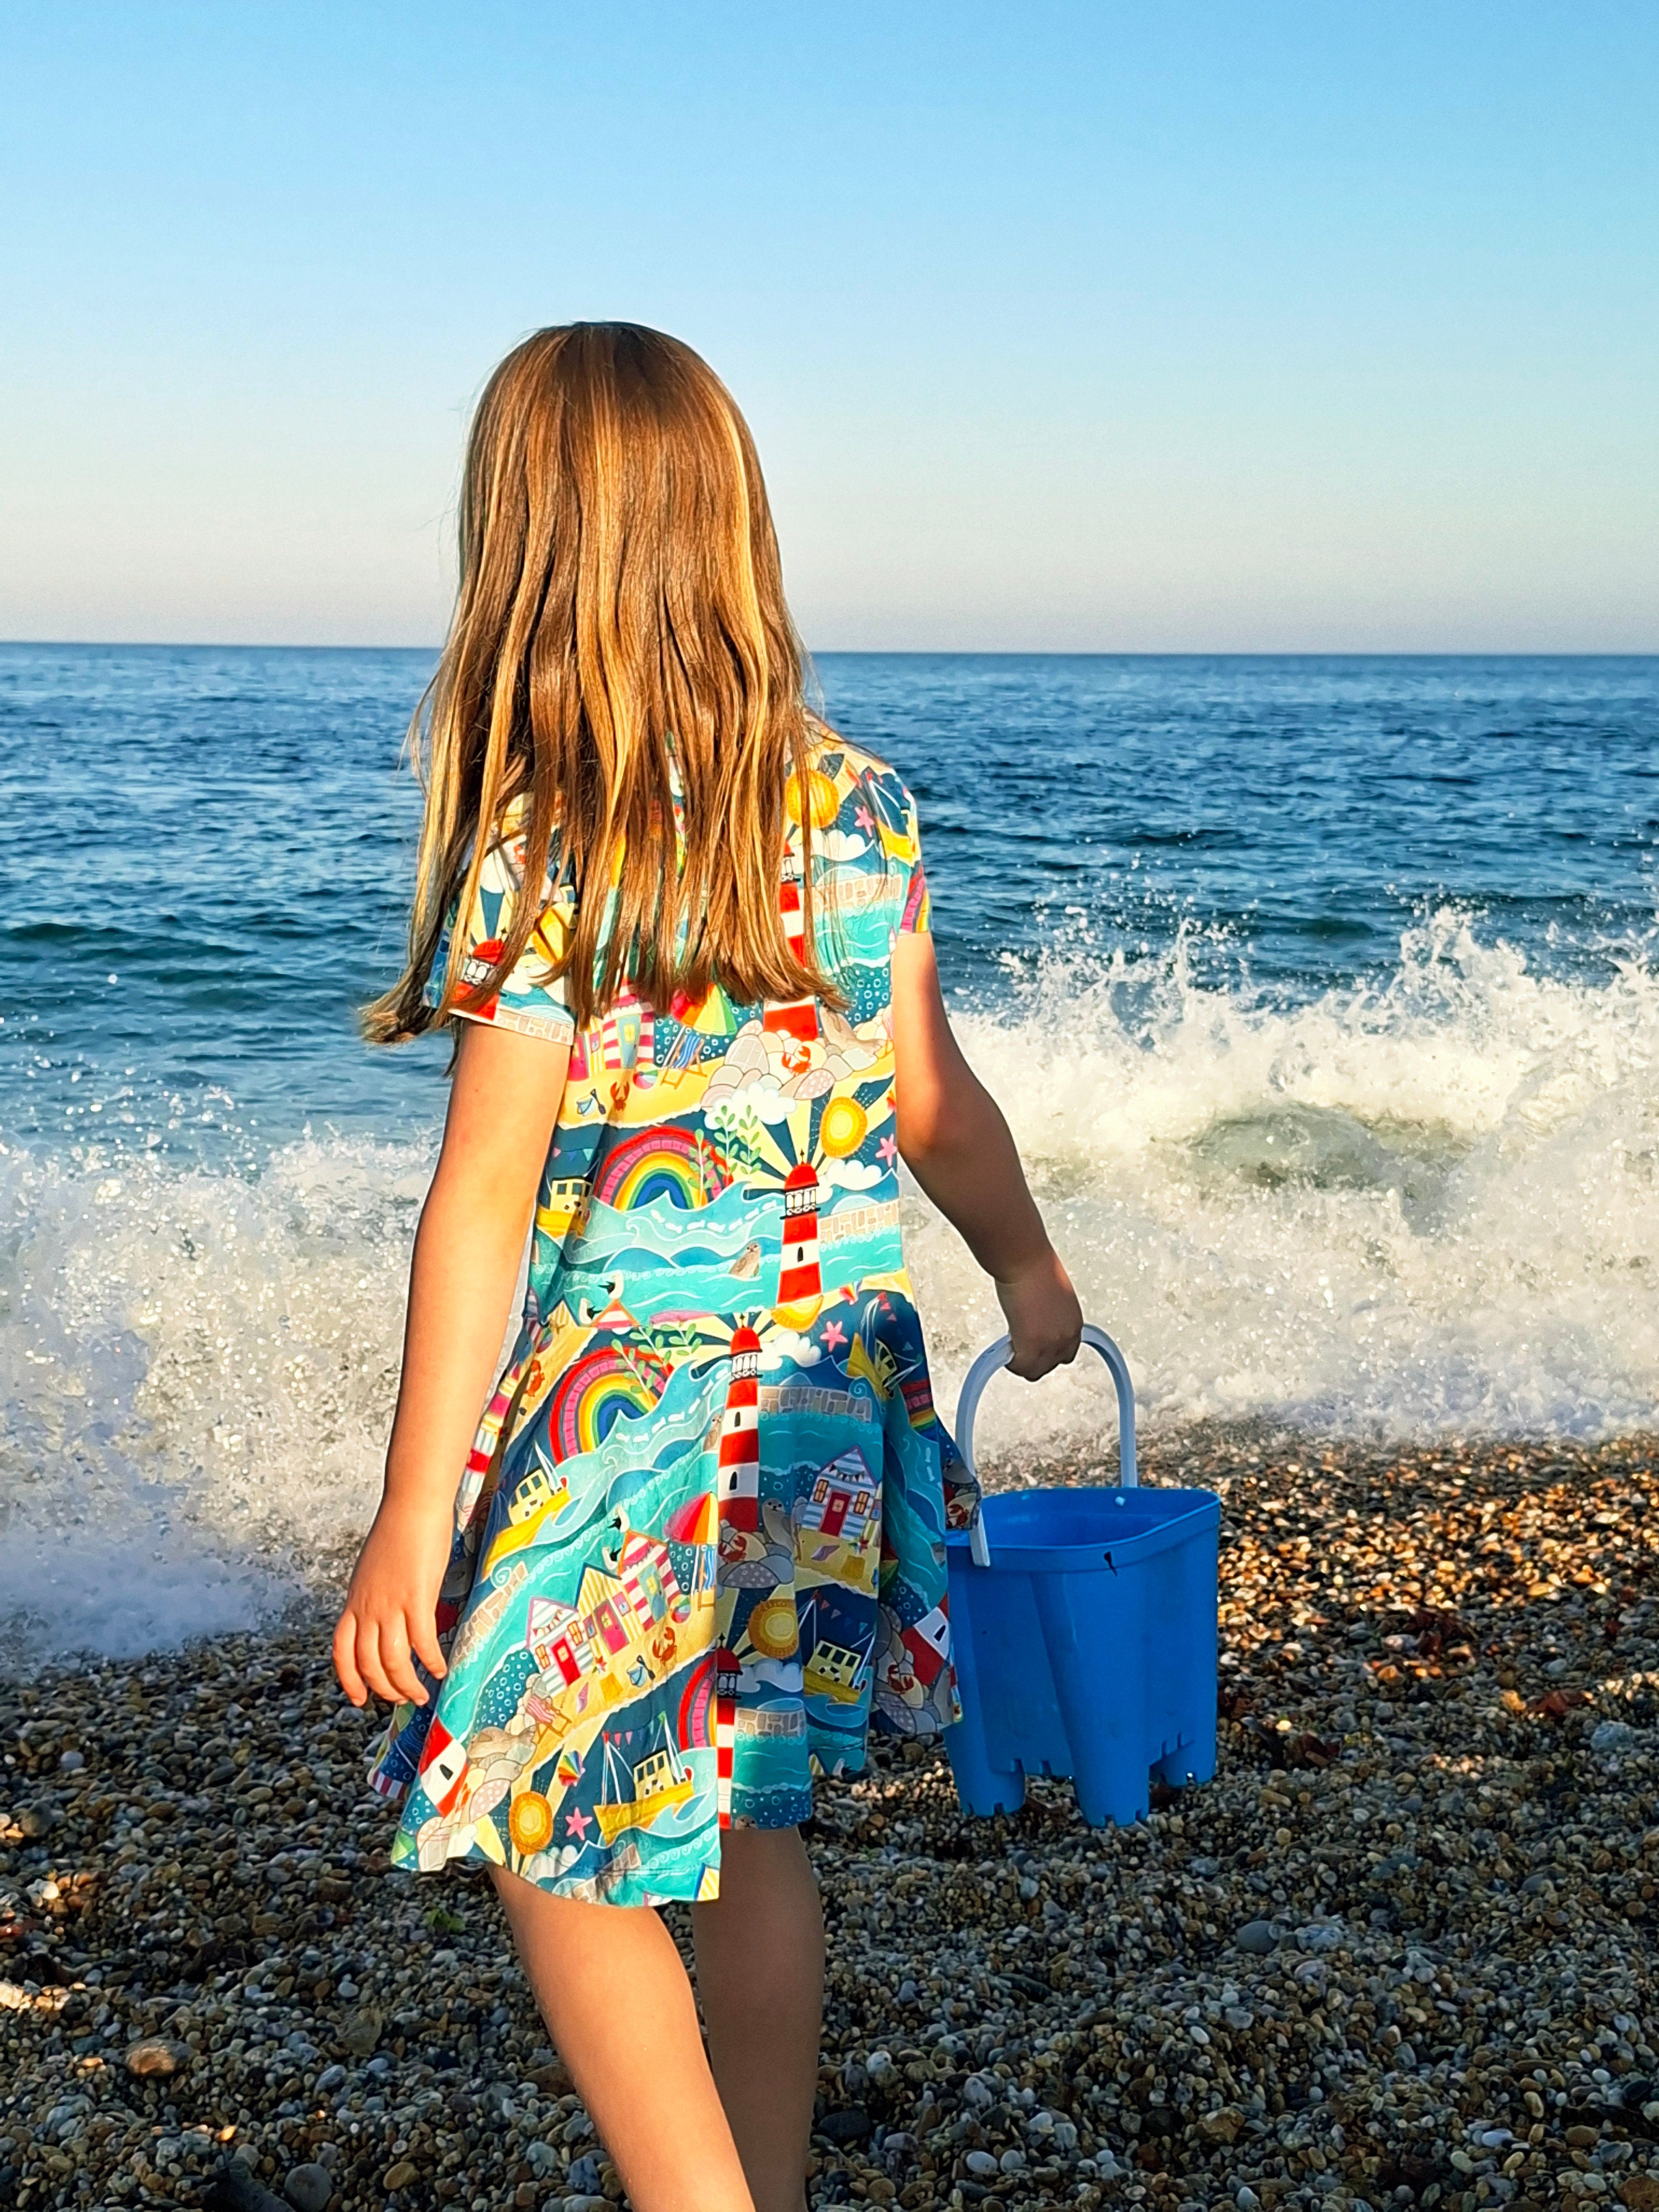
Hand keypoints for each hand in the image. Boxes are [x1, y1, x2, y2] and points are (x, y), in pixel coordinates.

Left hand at [332, 1497, 453, 1709]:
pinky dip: (431, 1661)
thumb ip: (375, 1594)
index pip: (341, 1651)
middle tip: (403, 1699)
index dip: (349, 1680)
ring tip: (422, 1694)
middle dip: (385, 1688)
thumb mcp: (374, 1568)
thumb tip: (385, 1615)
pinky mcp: (416, 1597)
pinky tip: (442, 1669)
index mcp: (354, 1600)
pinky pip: (422, 1641)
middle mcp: (367, 1607)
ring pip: (393, 1660)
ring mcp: (389, 1603)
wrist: (412, 1504)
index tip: (359, 1699)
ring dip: (407, 1684)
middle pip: (368, 1663)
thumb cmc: (399, 1529)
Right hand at [995, 1247, 1082, 1381]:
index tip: (1034, 1347)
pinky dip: (1010, 1363)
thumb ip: (1050, 1315)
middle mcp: (1067, 1336)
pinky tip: (1004, 1350)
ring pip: (1035, 1371)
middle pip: (1051, 1366)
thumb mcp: (1053, 1296)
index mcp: (1074, 1323)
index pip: (1066, 1353)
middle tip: (1018, 1348)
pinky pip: (1020, 1367)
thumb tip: (1037, 1321)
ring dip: (1021, 1363)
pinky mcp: (1032, 1346)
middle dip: (1034, 1359)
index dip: (1047, 1353)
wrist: (1025, 1260)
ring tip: (1010, 1348)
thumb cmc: (1035, 1267)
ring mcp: (1051, 1343)